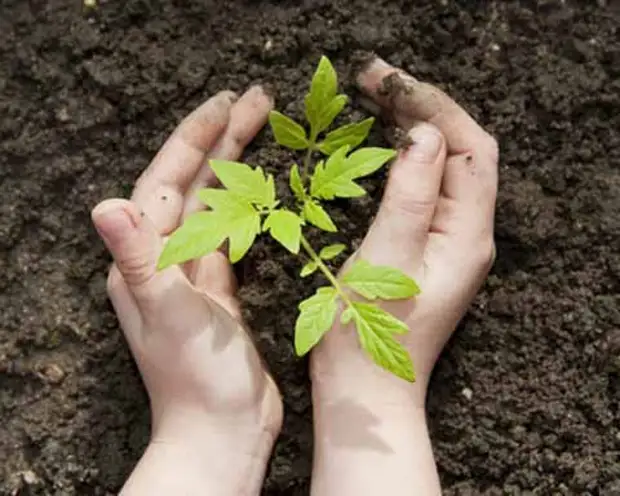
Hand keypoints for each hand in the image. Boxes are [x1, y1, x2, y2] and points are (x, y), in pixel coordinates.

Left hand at [91, 87, 281, 494]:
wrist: (222, 430)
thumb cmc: (198, 380)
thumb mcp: (169, 316)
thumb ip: (139, 262)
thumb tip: (105, 206)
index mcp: (145, 258)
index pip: (168, 179)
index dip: (196, 137)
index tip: (228, 102)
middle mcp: (164, 259)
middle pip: (194, 183)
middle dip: (224, 139)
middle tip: (260, 102)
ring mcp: (194, 273)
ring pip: (215, 203)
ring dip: (237, 165)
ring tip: (264, 129)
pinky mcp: (220, 290)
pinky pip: (231, 233)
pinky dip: (247, 205)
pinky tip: (265, 190)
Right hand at [310, 57, 497, 494]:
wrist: (363, 388)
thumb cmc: (366, 332)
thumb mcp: (386, 258)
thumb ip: (411, 195)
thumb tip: (425, 133)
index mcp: (467, 234)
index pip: (469, 148)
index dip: (434, 107)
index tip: (386, 83)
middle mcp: (467, 234)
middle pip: (461, 152)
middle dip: (424, 108)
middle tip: (374, 81)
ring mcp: (448, 242)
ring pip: (443, 167)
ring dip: (414, 128)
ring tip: (375, 100)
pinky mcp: (425, 248)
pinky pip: (425, 188)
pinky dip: (404, 157)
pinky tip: (380, 146)